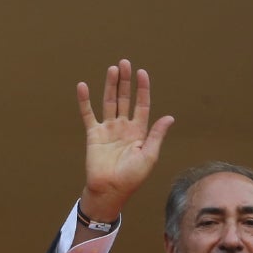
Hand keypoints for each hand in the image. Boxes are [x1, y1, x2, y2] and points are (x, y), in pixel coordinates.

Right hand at [78, 59, 173, 223]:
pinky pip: (88, 114)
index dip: (142, 89)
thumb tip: (169, 117)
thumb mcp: (149, 156)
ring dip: (110, 85)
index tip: (142, 73)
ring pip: (109, 102)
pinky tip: (83, 86)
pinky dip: (85, 100)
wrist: (110, 190)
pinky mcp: (93, 134)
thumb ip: (156, 135)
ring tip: (112, 69)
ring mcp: (108, 129)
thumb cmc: (132, 177)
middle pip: (124, 98)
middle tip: (125, 63)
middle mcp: (123, 127)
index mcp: (139, 131)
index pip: (142, 105)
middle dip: (125, 81)